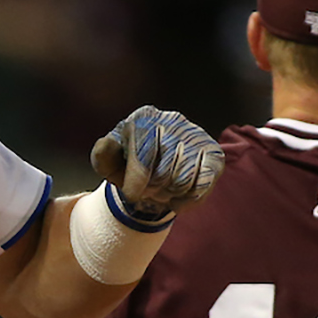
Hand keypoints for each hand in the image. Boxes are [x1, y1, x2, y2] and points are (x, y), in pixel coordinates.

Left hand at [90, 105, 223, 220]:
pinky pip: (205, 183)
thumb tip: (106, 145)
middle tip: (148, 192)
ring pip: (184, 180)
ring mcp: (196, 135)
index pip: (144, 156)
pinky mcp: (213, 152)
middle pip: (165, 172)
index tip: (130, 194)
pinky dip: (189, 200)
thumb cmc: (127, 164)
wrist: (152, 167)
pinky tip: (177, 199)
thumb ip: (103, 155)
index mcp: (144, 118)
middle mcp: (173, 120)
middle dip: (152, 192)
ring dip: (169, 196)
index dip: (136, 184)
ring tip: (161, 191)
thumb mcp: (109, 162)